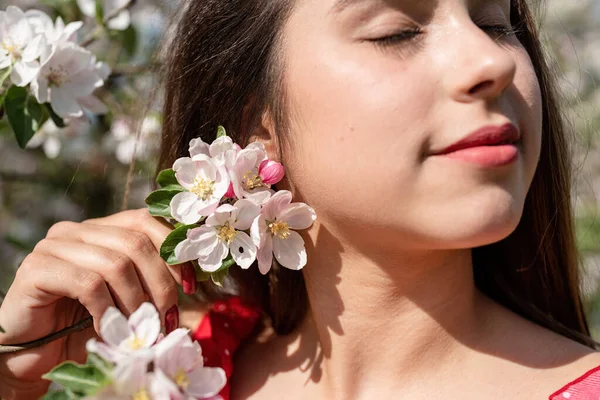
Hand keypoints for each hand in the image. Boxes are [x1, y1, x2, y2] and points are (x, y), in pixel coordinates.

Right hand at [0, 209, 195, 399]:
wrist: (35, 354)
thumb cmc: (87, 325)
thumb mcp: (128, 298)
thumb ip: (153, 281)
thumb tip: (195, 281)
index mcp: (102, 228)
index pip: (147, 221)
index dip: (173, 251)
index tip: (190, 286)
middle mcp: (78, 230)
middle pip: (136, 242)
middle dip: (160, 284)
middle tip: (167, 317)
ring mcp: (54, 245)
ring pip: (115, 263)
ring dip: (136, 302)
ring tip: (140, 329)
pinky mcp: (37, 268)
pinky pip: (88, 284)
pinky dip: (108, 311)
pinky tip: (110, 330)